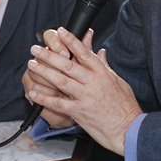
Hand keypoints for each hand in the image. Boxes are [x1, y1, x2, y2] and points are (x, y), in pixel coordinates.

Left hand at [27, 27, 141, 154]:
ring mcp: (85, 97)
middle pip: (67, 65)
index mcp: (102, 73)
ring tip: (32, 64)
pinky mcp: (80, 112)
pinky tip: (33, 92)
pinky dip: (45, 98)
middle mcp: (93, 82)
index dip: (71, 40)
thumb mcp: (118, 81)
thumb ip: (105, 66)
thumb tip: (100, 51)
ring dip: (44, 72)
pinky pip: (59, 103)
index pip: (84, 52)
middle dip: (49, 55)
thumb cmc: (125, 106)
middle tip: (36, 48)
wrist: (129, 129)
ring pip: (61, 81)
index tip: (59, 31)